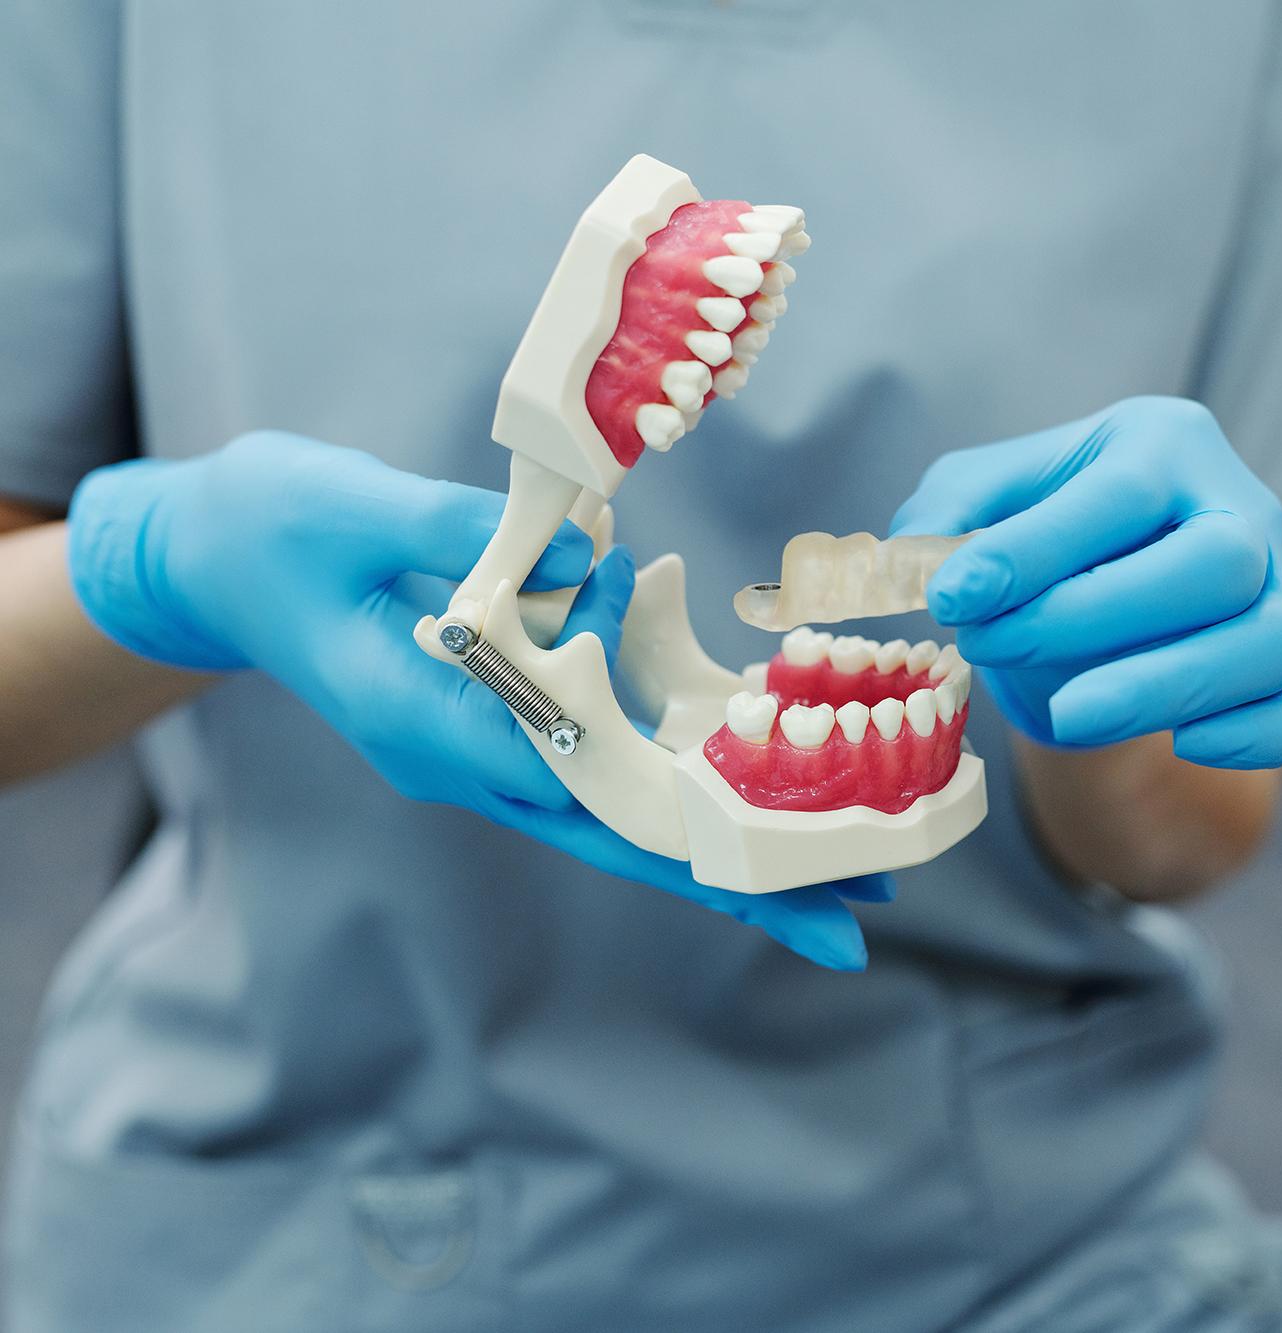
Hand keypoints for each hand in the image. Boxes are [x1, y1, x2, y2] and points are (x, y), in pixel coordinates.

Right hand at [68, 432, 881, 968]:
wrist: (212, 558)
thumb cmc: (271, 527)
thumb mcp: (352, 509)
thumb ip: (460, 531)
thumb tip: (582, 547)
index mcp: (425, 723)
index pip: (573, 789)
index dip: (676, 823)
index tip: (772, 862)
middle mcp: (464, 760)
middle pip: (620, 839)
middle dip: (734, 885)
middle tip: (848, 933)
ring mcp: (481, 753)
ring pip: (619, 821)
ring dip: (723, 853)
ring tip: (835, 881)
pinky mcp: (496, 726)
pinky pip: (600, 768)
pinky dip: (677, 790)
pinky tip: (757, 801)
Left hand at [891, 397, 1281, 767]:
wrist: (1096, 604)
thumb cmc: (1040, 541)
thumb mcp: (980, 502)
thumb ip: (944, 515)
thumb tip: (917, 557)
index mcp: (1166, 444)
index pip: (1121, 495)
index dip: (1035, 550)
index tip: (954, 594)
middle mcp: (1240, 508)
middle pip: (1218, 563)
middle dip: (1098, 616)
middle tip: (994, 646)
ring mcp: (1280, 591)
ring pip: (1271, 643)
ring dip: (1163, 686)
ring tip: (1066, 716)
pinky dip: (1256, 735)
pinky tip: (1180, 743)